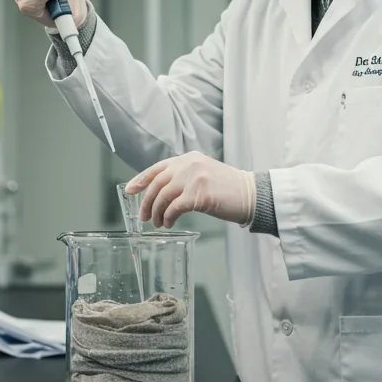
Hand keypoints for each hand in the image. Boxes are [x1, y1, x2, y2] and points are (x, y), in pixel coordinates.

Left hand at [127, 152, 255, 228]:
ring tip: (158, 223)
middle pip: (157, 183)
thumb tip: (160, 192)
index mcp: (188, 158)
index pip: (157, 168)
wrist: (251, 195)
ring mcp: (194, 178)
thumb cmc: (228, 189)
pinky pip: (174, 208)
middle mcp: (189, 164)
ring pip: (163, 196)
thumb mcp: (203, 174)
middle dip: (147, 202)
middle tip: (144, 217)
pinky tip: (170, 223)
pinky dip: (168, 217)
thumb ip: (184, 177)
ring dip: (157, 212)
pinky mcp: (199, 194)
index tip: (129, 190)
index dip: (140, 179)